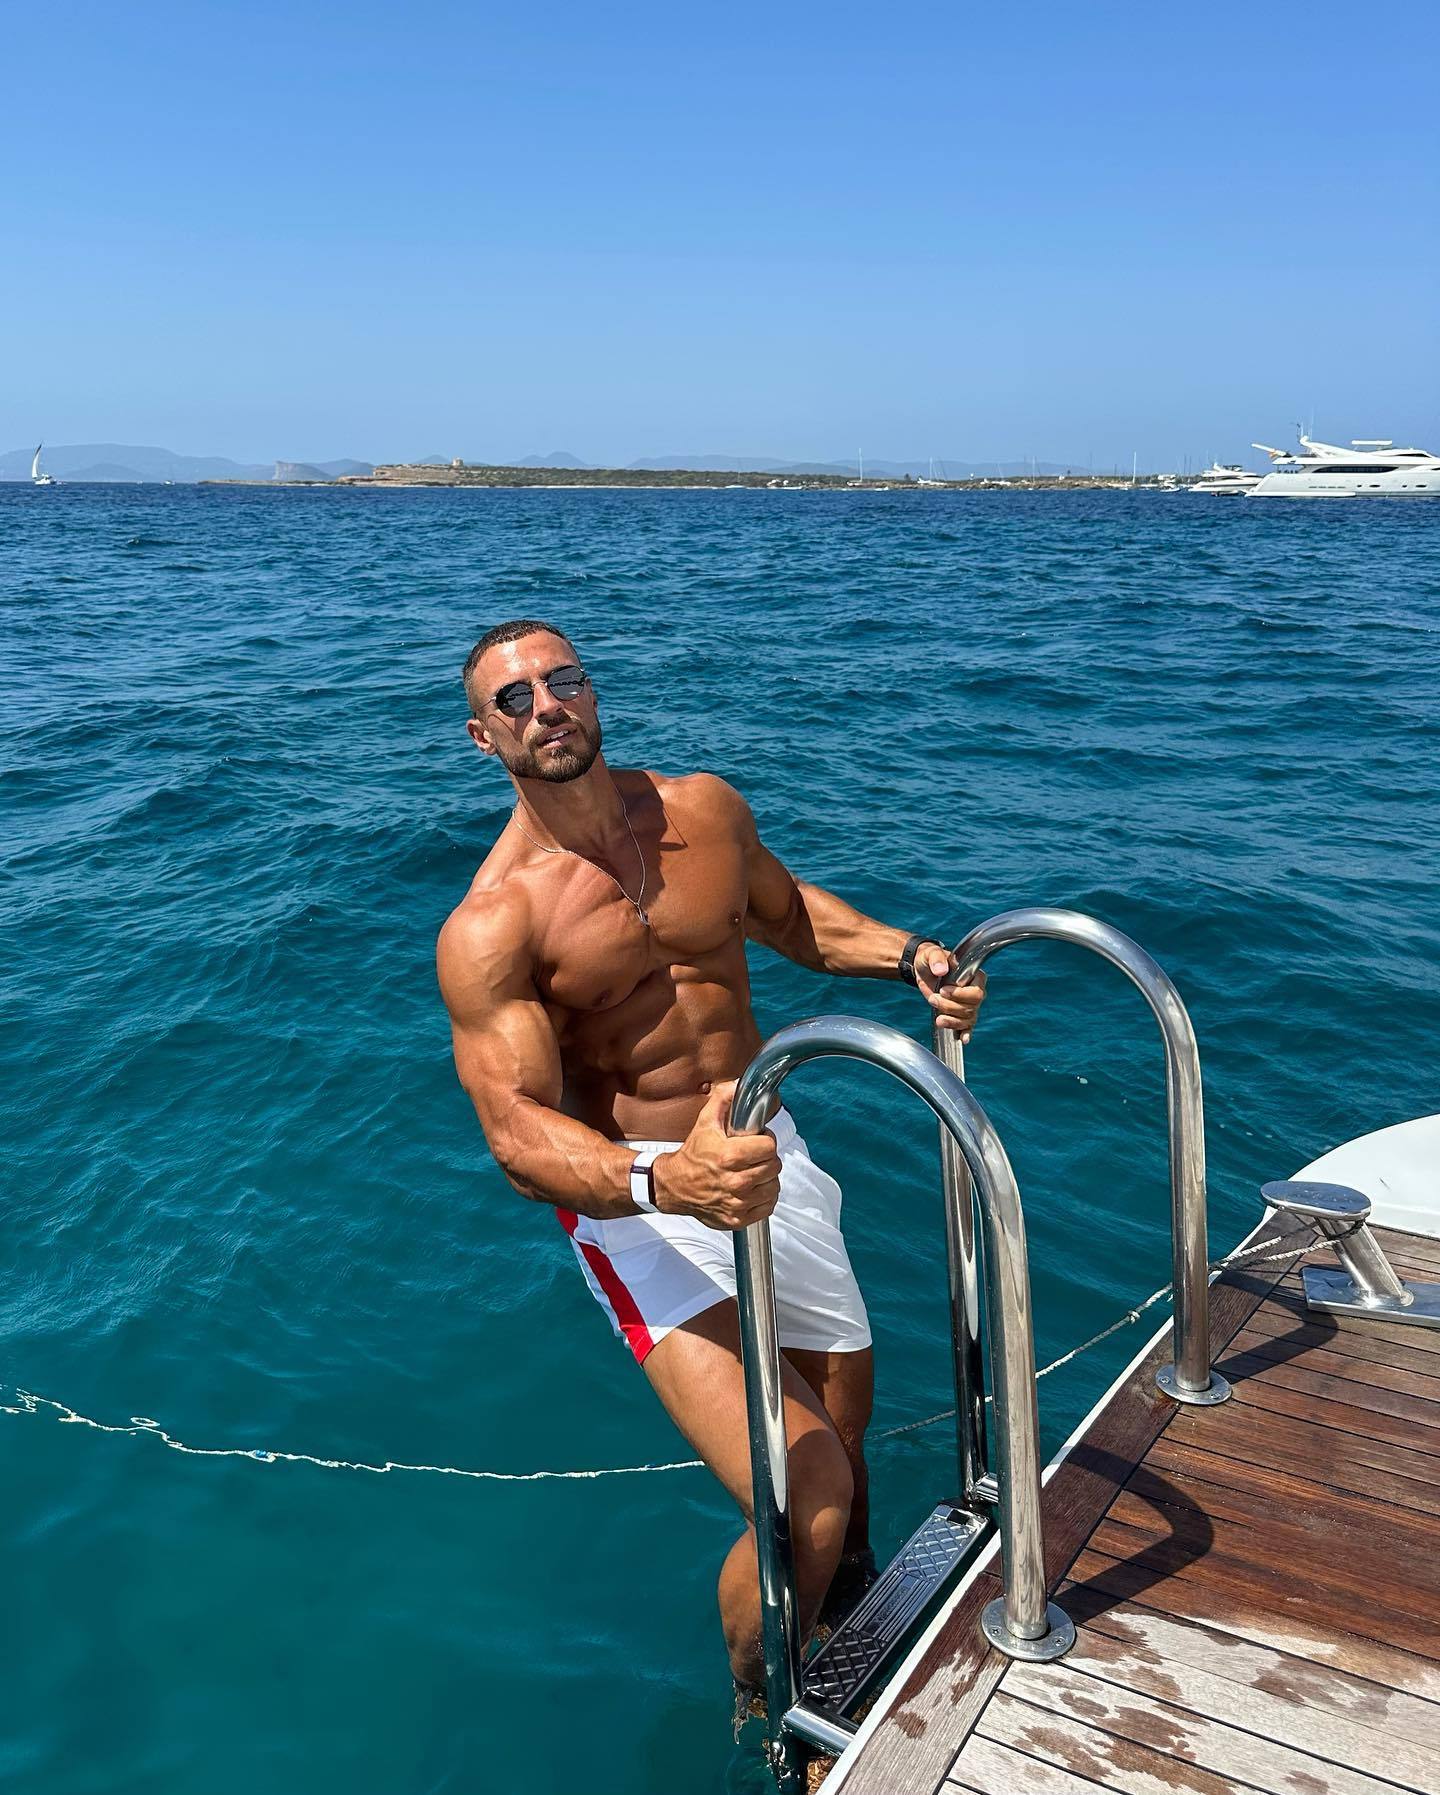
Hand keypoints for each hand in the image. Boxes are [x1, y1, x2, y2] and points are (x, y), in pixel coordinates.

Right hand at [653, 1081, 782, 1231]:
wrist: (674, 1186)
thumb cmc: (693, 1154)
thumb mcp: (705, 1121)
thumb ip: (723, 1099)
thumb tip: (740, 1085)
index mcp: (728, 1156)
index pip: (769, 1147)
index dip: (766, 1140)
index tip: (757, 1140)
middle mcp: (734, 1182)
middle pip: (774, 1167)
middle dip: (767, 1158)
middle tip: (756, 1156)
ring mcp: (737, 1203)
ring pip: (773, 1188)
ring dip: (767, 1178)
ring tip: (754, 1172)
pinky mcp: (737, 1219)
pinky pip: (766, 1207)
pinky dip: (764, 1198)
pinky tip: (752, 1189)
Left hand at [914, 945, 985, 1040]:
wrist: (924, 970)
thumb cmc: (930, 959)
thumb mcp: (931, 954)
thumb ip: (937, 958)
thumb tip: (941, 970)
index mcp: (974, 976)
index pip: (976, 992)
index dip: (960, 994)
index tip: (943, 990)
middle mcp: (975, 991)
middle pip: (971, 1008)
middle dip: (950, 1007)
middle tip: (933, 999)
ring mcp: (969, 1004)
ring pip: (968, 1019)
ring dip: (952, 1021)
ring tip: (938, 1019)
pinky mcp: (959, 1014)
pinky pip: (967, 1026)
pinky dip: (965, 1033)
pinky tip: (962, 1039)